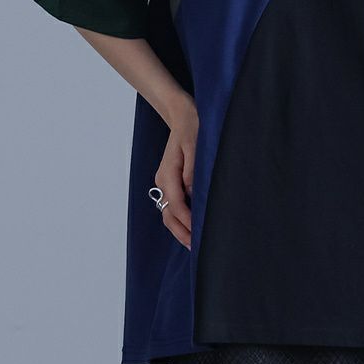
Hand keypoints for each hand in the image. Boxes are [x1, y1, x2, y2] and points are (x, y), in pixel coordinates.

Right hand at [153, 103, 198, 249]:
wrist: (182, 114)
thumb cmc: (192, 127)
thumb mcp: (196, 145)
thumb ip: (193, 169)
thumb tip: (192, 191)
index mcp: (168, 174)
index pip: (176, 205)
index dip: (188, 222)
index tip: (200, 235)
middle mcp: (163, 180)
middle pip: (168, 214)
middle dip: (181, 232)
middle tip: (196, 249)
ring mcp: (164, 181)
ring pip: (168, 212)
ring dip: (180, 228)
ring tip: (194, 243)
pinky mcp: (171, 180)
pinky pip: (172, 204)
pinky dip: (180, 218)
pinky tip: (192, 225)